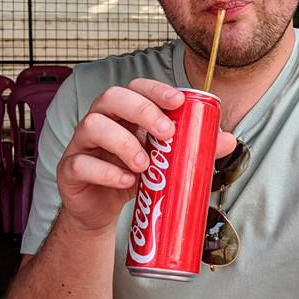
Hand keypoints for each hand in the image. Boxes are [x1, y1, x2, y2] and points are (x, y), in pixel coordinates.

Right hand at [55, 79, 236, 233]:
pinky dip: (106, 171)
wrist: (101, 211)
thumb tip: (228, 139)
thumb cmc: (133, 175)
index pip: (135, 87)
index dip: (155, 90)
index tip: (179, 101)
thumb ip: (193, 148)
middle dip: (141, 110)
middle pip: (110, 97)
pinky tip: (126, 181)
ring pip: (91, 125)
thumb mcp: (164, 162)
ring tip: (145, 164)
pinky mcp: (69, 170)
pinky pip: (80, 162)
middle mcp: (100, 121)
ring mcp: (80, 144)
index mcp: (123, 114)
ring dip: (123, 142)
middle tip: (166, 133)